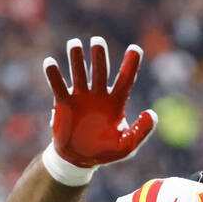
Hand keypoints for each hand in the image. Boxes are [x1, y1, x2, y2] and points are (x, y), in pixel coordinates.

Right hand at [42, 37, 156, 171]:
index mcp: (116, 103)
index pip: (125, 79)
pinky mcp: (64, 103)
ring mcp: (81, 97)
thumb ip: (141, 131)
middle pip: (100, 71)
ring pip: (79, 73)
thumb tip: (152, 113)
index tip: (135, 48)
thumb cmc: (106, 151)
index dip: (131, 64)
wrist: (80, 159)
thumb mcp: (127, 145)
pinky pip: (58, 86)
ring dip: (76, 58)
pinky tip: (50, 63)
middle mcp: (98, 95)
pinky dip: (54, 75)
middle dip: (99, 56)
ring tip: (74, 44)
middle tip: (97, 42)